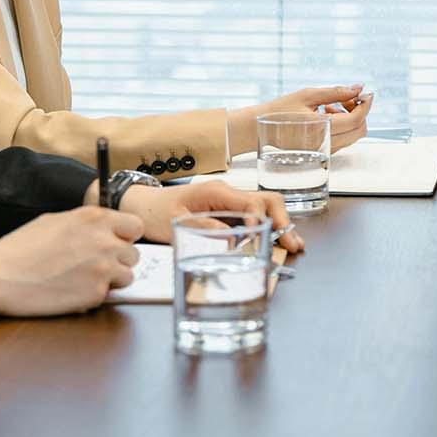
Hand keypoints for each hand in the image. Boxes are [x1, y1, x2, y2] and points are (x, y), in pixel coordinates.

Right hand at [0, 205, 141, 318]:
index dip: (125, 237)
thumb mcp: (57, 220)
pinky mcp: (94, 294)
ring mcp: (102, 269)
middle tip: (97, 265)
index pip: (136, 226)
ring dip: (111, 280)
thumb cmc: (22, 247)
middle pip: (134, 254)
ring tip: (85, 279)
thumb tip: (102, 230)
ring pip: (127, 276)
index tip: (115, 242)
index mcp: (95, 218)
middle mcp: (104, 241)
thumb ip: (87, 224)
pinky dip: (94, 296)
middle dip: (118, 260)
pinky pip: (107, 296)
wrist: (0, 275)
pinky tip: (72, 290)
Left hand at [116, 179, 304, 252]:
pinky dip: (269, 226)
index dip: (259, 222)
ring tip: (293, 244)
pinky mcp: (228, 210)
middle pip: (266, 199)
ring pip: (265, 206)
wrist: (142, 205)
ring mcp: (229, 200)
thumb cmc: (155, 213)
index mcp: (216, 192)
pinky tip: (277, 240)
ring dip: (280, 223)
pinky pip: (254, 214)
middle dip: (283, 220)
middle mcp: (227, 192)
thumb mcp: (176, 223)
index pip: (250, 202)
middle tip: (294, 244)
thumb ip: (204, 228)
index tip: (259, 241)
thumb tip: (232, 240)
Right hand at [227, 85, 372, 155]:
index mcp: (321, 127)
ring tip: (330, 105)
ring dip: (351, 119)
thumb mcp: (307, 95)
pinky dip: (343, 126)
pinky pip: (342, 141)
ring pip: (353, 137)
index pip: (356, 119)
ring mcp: (324, 150)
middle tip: (347, 97)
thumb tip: (359, 87)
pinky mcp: (321, 152)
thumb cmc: (280, 109)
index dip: (366, 104)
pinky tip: (326, 114)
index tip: (367, 93)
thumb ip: (336, 92)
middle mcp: (325, 143)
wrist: (257, 129)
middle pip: (360, 130)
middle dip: (360, 112)